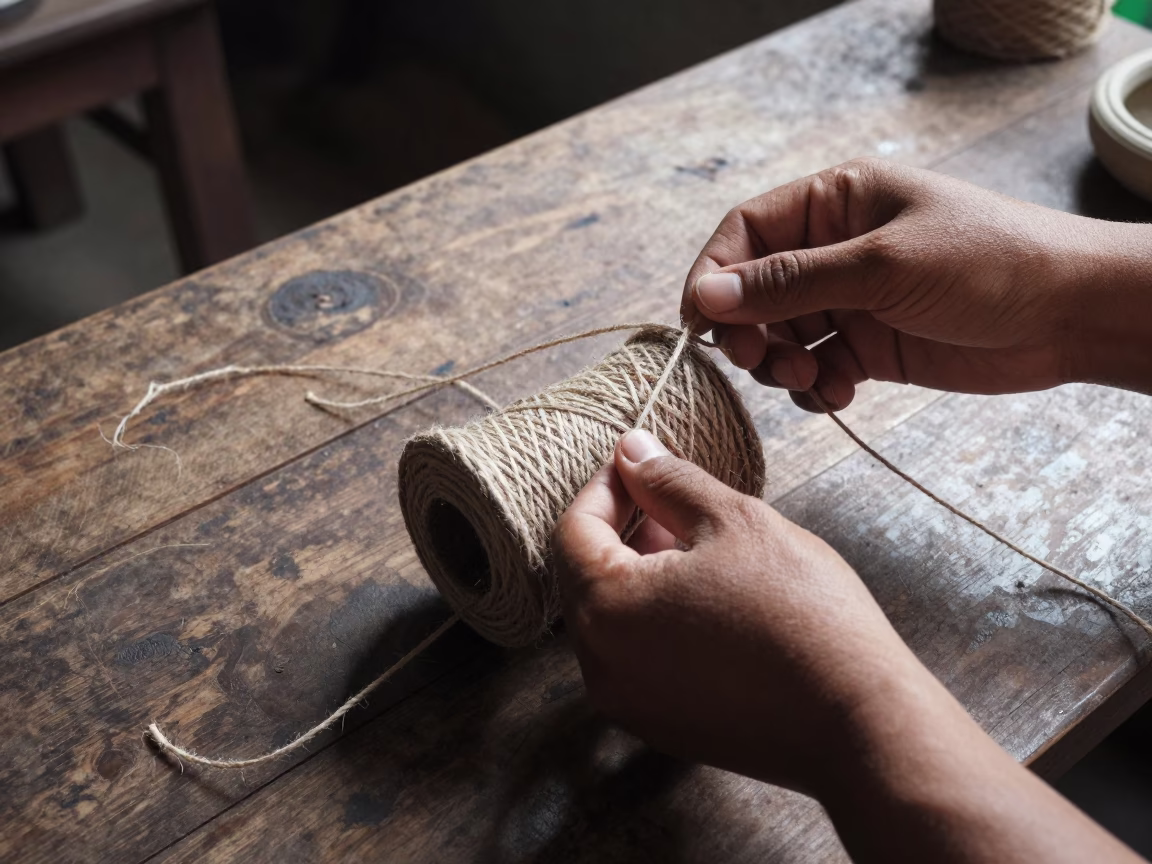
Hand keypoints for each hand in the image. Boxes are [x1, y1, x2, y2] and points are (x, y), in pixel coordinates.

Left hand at [554, 431, 1143, 862]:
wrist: (859, 720)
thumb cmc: (800, 611)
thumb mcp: (733, 520)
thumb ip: (669, 480)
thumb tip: (632, 449)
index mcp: (606, 608)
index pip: (574, 530)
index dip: (604, 485)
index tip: (639, 461)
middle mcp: (601, 665)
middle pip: (584, 576)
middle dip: (619, 528)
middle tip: (668, 496)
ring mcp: (630, 703)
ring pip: (610, 618)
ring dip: (636, 572)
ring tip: (692, 541)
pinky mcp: (663, 726)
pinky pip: (636, 656)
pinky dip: (653, 617)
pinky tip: (704, 595)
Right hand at [681, 158, 1151, 410]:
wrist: (1070, 314)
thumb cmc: (987, 261)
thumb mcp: (881, 265)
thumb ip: (790, 282)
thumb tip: (707, 295)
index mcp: (835, 201)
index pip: (745, 233)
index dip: (714, 275)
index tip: (702, 324)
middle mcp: (834, 249)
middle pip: (754, 291)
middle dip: (749, 331)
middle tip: (762, 362)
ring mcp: (851, 300)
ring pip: (780, 335)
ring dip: (783, 364)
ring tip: (814, 379)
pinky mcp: (870, 346)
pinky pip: (816, 368)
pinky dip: (816, 387)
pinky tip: (840, 394)